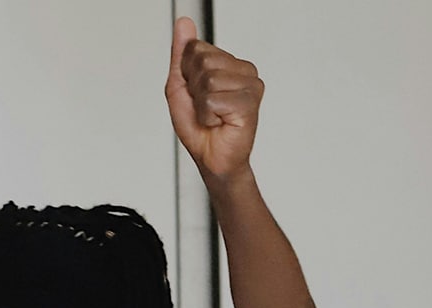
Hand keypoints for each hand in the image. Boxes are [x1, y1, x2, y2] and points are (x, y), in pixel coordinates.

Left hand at [165, 17, 263, 180]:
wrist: (212, 158)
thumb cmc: (199, 126)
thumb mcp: (180, 86)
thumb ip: (181, 54)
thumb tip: (183, 23)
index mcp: (228, 62)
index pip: (195, 48)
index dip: (186, 75)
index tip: (196, 94)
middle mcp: (244, 70)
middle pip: (202, 60)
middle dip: (193, 89)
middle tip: (204, 108)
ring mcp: (251, 85)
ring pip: (208, 79)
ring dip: (200, 105)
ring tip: (212, 116)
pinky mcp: (250, 103)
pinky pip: (212, 100)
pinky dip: (207, 117)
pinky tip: (220, 123)